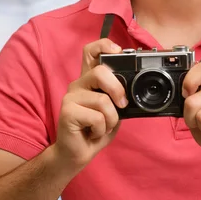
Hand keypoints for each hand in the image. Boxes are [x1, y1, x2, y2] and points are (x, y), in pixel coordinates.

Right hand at [54, 38, 127, 172]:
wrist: (76, 154)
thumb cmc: (95, 130)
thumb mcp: (113, 111)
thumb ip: (119, 97)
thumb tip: (133, 91)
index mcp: (89, 81)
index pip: (91, 52)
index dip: (104, 45)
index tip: (118, 50)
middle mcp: (78, 84)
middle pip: (100, 72)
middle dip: (117, 90)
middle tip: (122, 105)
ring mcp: (70, 97)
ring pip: (102, 100)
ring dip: (111, 119)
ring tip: (103, 127)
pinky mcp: (67, 111)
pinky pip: (96, 117)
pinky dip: (101, 129)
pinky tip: (93, 133)